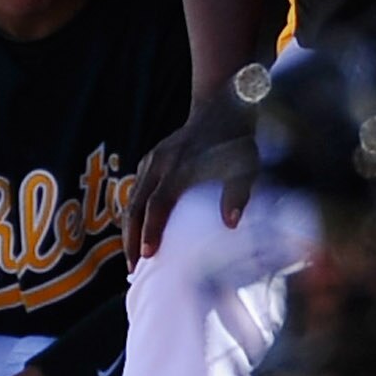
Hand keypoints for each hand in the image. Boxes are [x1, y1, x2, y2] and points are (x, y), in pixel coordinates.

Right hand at [123, 86, 260, 269]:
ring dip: (129, 228)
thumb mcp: (246, 166)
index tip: (146, 255)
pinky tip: (139, 228)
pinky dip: (134, 211)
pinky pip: (136, 188)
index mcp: (178, 169)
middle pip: (134, 206)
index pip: (156, 205)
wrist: (223, 107)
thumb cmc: (237, 142)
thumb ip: (238, 194)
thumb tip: (231, 223)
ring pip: (131, 198)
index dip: (149, 231)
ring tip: (133, 255)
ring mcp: (152, 160)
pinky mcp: (151, 158)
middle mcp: (158, 164)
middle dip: (130, 238)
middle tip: (133, 268)